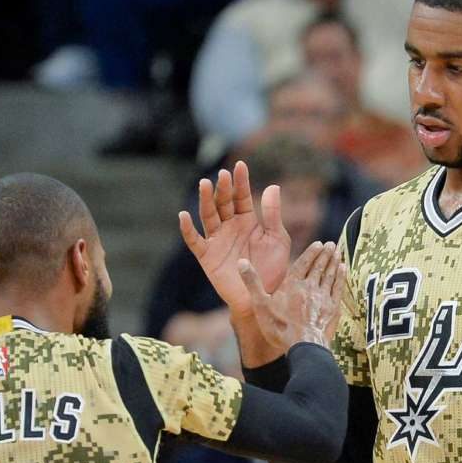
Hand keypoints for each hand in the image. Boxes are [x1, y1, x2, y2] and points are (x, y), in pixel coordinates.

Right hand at [180, 161, 290, 317]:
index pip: (242, 196)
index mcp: (247, 221)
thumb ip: (273, 215)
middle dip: (223, 188)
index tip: (240, 165)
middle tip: (223, 174)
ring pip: (208, 216)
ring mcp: (217, 241)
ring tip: (205, 184)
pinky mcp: (207, 256)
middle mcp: (230, 227)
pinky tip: (184, 215)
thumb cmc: (272, 269)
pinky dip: (187, 229)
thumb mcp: (278, 239)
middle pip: (224, 203)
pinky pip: (194, 241)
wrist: (262, 297)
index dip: (241, 181)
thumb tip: (272, 186)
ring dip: (205, 200)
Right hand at [237, 241, 343, 351]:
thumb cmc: (279, 326)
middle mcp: (309, 287)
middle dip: (325, 254)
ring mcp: (322, 297)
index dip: (312, 253)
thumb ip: (252, 282)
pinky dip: (341, 277)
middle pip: (319, 267)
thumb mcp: (260, 304)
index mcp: (292, 284)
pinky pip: (338, 288)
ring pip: (330, 275)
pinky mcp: (332, 308)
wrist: (303, 345)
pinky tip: (344, 270)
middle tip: (331, 244)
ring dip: (335, 262)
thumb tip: (241, 261)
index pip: (303, 263)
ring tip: (338, 252)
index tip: (319, 244)